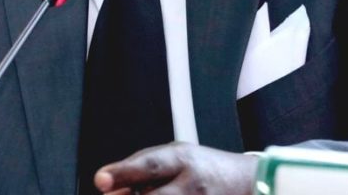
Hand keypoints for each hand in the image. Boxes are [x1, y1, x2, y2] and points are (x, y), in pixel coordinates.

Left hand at [94, 143, 257, 194]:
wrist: (246, 185)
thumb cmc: (203, 169)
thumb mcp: (174, 157)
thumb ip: (139, 169)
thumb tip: (106, 188)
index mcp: (182, 161)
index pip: (148, 165)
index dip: (123, 173)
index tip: (100, 181)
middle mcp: (192, 187)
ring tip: (151, 193)